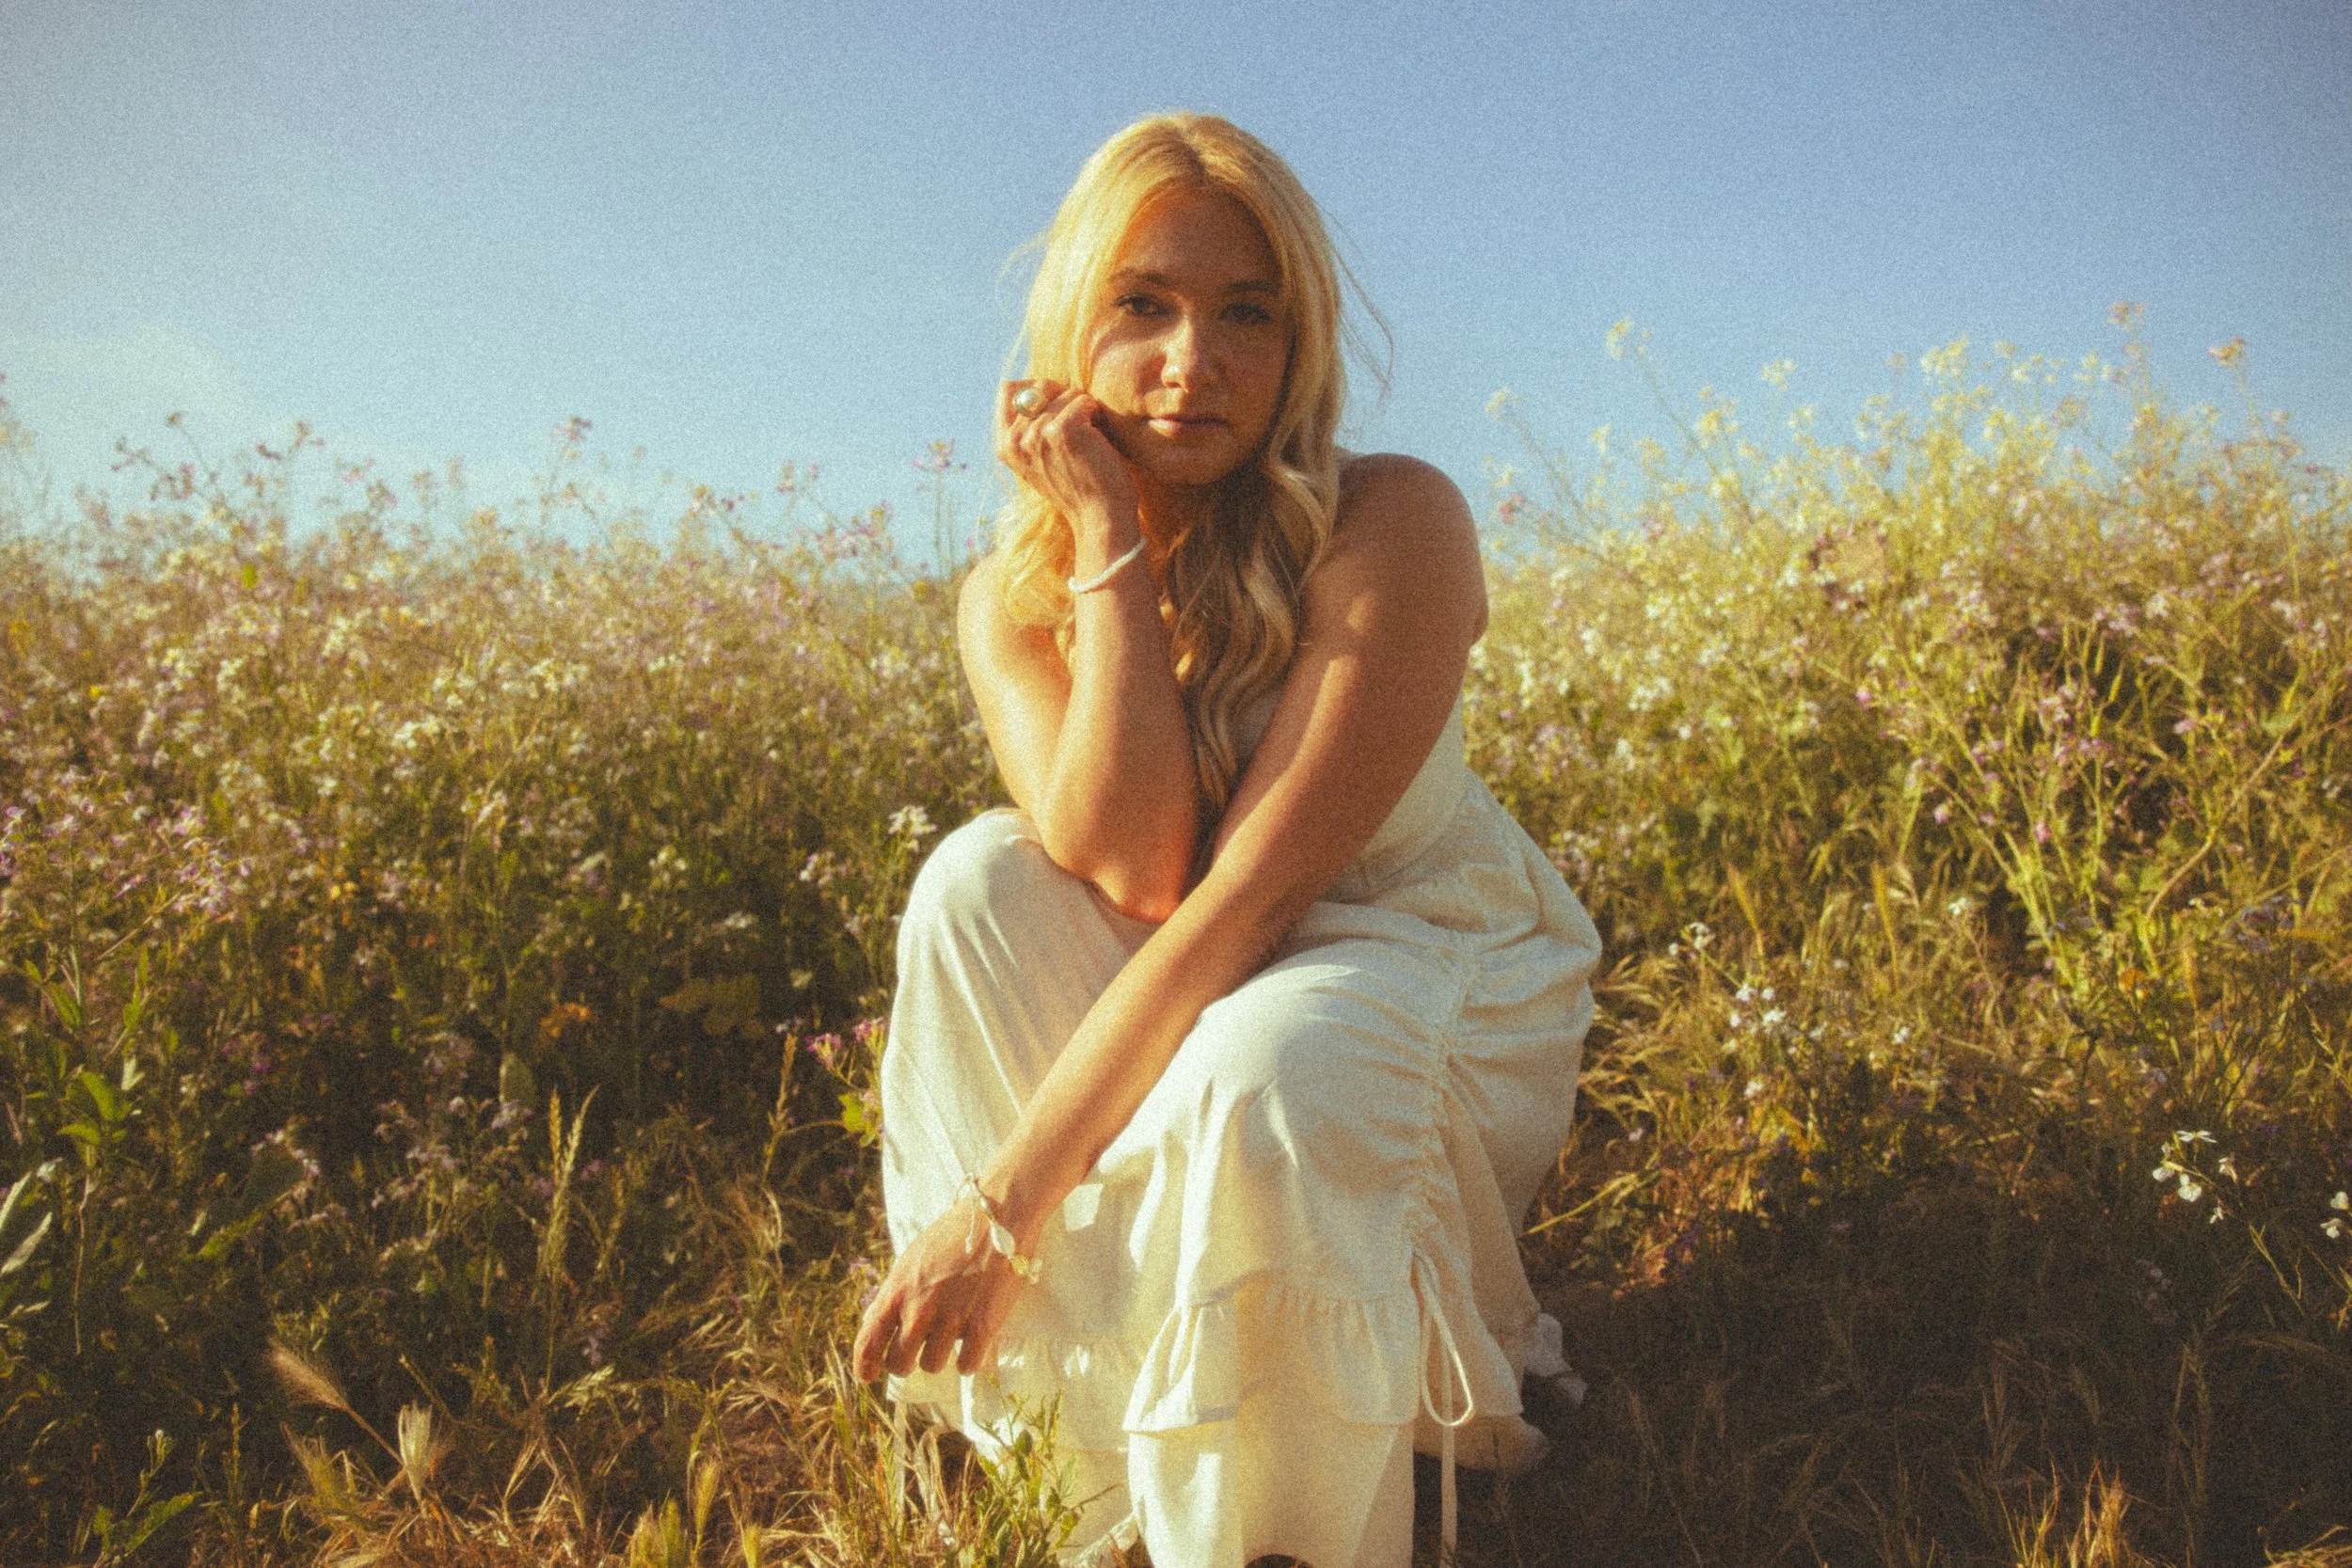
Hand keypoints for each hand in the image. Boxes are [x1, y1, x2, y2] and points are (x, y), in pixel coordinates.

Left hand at [852, 1194, 1028, 1381]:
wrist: (999, 1216)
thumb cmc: (953, 1233)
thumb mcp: (912, 1259)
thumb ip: (895, 1292)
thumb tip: (877, 1322)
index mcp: (897, 1291)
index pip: (868, 1341)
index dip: (864, 1365)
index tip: (866, 1376)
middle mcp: (919, 1310)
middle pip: (898, 1363)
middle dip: (904, 1363)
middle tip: (916, 1353)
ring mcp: (951, 1320)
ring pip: (932, 1366)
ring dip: (939, 1358)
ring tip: (950, 1339)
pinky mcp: (982, 1326)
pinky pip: (967, 1364)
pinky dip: (968, 1360)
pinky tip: (973, 1346)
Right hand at [997, 379, 1139, 552]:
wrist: (1100, 517)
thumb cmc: (1078, 485)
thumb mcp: (1040, 458)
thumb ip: (1029, 427)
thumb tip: (1035, 384)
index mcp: (1004, 446)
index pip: (1008, 390)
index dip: (1037, 389)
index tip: (1057, 409)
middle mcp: (1014, 440)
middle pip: (1039, 386)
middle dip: (1064, 397)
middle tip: (1081, 423)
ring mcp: (1036, 435)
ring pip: (1064, 392)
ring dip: (1084, 408)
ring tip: (1091, 437)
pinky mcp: (1062, 431)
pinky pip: (1082, 400)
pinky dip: (1096, 412)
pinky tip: (1099, 437)